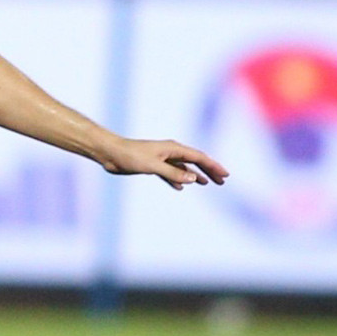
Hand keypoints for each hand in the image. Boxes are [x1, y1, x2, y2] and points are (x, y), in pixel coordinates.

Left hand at [100, 138, 228, 189]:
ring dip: (195, 175)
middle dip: (209, 170)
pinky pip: (170, 173)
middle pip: (195, 161)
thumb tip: (194, 178)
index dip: (213, 166)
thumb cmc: (130, 156)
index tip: (225, 174)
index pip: (199, 157)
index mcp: (173, 148)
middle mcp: (170, 151)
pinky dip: (177, 179)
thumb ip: (173, 172)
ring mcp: (162, 158)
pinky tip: (181, 187)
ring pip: (184, 167)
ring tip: (207, 183)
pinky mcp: (152, 165)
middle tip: (222, 181)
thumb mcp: (153, 166)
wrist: (111, 153)